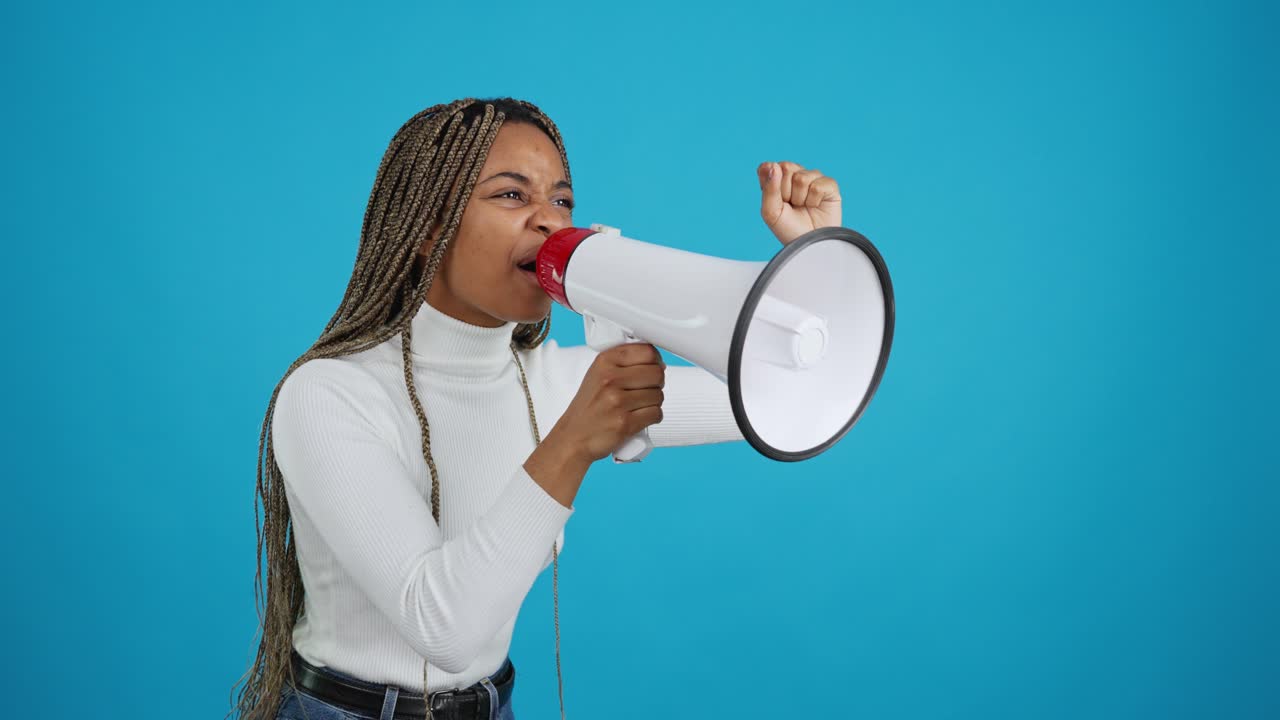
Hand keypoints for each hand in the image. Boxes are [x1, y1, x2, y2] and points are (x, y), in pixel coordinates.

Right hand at [545, 343, 665, 465]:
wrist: (574, 437)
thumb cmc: (588, 407)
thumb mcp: (598, 374)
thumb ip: (623, 362)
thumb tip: (657, 362)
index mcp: (604, 361)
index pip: (648, 352)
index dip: (656, 361)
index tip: (653, 368)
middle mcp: (610, 379)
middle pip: (657, 373)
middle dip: (657, 383)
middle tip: (647, 389)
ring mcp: (617, 401)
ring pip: (659, 395)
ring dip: (654, 402)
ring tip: (639, 405)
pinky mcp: (624, 423)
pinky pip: (656, 413)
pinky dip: (653, 417)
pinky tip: (641, 416)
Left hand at [756, 161, 842, 244]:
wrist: (809, 244)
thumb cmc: (789, 229)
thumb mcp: (770, 212)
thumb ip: (768, 188)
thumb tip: (774, 165)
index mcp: (778, 179)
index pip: (768, 167)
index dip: (770, 184)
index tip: (775, 200)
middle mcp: (795, 175)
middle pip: (785, 167)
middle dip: (785, 191)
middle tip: (791, 206)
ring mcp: (813, 179)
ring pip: (801, 177)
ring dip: (800, 198)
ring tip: (803, 207)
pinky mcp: (829, 185)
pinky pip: (818, 185)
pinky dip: (814, 200)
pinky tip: (816, 206)